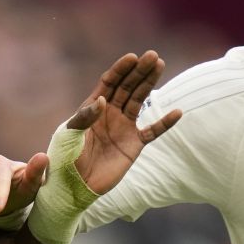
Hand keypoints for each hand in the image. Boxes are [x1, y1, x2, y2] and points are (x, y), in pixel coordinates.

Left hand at [67, 51, 181, 193]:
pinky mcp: (134, 145)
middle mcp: (110, 113)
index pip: (109, 82)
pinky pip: (153, 132)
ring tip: (160, 66)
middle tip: (153, 56)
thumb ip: (84, 118)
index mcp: (93, 107)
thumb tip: (103, 101)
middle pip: (127, 87)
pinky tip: (177, 112)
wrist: (75, 187)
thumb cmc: (66, 160)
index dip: (120, 70)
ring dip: (150, 83)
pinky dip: (164, 123)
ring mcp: (124, 127)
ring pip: (140, 100)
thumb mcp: (69, 136)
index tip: (132, 58)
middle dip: (139, 71)